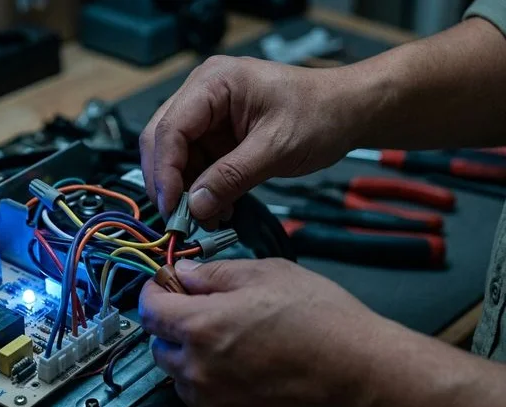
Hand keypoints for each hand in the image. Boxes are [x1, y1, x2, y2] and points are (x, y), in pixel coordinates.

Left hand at [139, 258, 403, 406]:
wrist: (365, 380)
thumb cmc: (324, 321)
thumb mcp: (269, 274)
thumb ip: (215, 274)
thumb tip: (183, 274)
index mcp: (200, 327)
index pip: (149, 310)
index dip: (156, 293)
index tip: (166, 288)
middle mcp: (197, 371)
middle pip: (161, 347)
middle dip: (176, 328)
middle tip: (210, 316)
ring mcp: (212, 406)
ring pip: (182, 380)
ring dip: (194, 362)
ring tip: (236, 350)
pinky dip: (214, 392)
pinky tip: (248, 378)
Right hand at [140, 56, 359, 221]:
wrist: (348, 111)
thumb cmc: (320, 116)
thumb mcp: (276, 148)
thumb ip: (231, 177)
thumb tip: (194, 207)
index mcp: (213, 82)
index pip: (170, 128)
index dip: (165, 171)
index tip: (172, 207)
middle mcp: (202, 93)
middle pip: (163, 140)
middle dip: (169, 182)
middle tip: (180, 218)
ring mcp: (208, 114)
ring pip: (176, 157)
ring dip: (187, 191)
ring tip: (209, 219)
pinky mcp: (217, 134)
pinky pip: (197, 164)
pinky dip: (203, 189)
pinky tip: (219, 209)